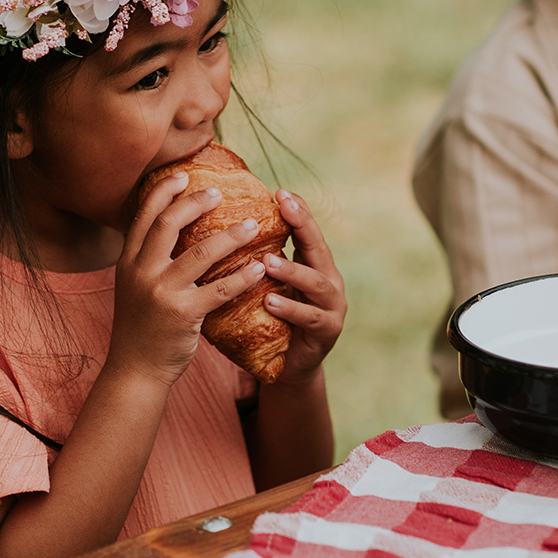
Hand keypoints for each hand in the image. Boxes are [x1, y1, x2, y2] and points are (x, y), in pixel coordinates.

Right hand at [111, 170, 269, 384]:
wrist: (135, 370)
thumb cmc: (141, 326)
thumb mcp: (133, 286)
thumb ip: (147, 258)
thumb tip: (168, 225)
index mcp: (128, 261)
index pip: (144, 216)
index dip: (163, 192)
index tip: (183, 175)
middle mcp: (141, 272)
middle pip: (169, 224)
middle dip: (196, 203)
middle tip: (219, 192)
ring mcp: (161, 293)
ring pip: (200, 253)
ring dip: (231, 236)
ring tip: (253, 226)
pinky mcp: (182, 315)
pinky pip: (219, 289)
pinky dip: (242, 277)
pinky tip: (259, 268)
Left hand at [261, 190, 344, 384]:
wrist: (287, 366)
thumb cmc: (272, 317)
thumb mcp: (267, 281)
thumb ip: (259, 256)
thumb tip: (225, 223)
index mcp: (313, 264)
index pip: (306, 230)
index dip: (297, 210)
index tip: (280, 191)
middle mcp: (328, 280)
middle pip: (318, 247)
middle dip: (303, 225)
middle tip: (284, 208)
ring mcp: (331, 306)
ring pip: (315, 283)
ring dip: (291, 270)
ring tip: (267, 261)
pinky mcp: (327, 332)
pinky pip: (308, 318)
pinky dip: (289, 308)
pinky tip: (270, 301)